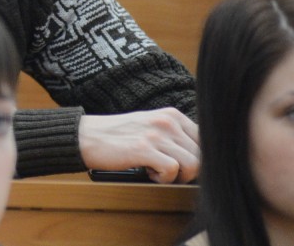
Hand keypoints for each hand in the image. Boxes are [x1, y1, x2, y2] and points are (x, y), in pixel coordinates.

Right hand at [78, 108, 199, 183]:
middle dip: (189, 171)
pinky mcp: (144, 148)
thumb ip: (175, 136)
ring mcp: (156, 134)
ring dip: (178, 176)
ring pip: (193, 165)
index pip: (205, 141)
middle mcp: (167, 121)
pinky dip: (163, 179)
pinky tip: (148, 172)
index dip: (198, 158)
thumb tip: (201, 158)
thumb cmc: (119, 136)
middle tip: (167, 171)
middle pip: (202, 155)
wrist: (87, 136)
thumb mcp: (151, 126)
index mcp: (172, 115)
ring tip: (158, 172)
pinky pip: (172, 171)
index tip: (182, 165)